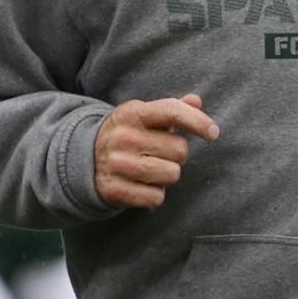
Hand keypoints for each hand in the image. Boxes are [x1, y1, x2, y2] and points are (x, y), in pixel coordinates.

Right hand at [94, 94, 218, 208]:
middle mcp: (123, 137)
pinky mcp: (114, 189)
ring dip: (168, 175)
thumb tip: (196, 101)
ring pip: (171, 174)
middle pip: (180, 150)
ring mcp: (117, 164)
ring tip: (151, 169)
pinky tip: (142, 185)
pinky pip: (156, 197)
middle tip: (160, 153)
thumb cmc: (128, 135)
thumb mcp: (144, 116)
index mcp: (133, 113)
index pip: (172, 111)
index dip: (197, 122)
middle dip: (177, 155)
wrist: (84, 158)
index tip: (213, 133)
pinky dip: (155, 195)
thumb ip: (172, 109)